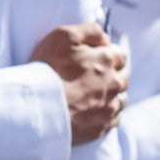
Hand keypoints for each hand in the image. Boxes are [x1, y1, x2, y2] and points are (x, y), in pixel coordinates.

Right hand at [30, 23, 128, 145]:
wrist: (38, 108)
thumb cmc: (48, 69)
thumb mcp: (63, 36)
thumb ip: (89, 31)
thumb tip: (104, 38)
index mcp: (107, 60)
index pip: (119, 54)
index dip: (107, 54)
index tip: (94, 58)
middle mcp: (114, 84)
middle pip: (122, 77)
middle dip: (111, 75)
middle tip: (90, 77)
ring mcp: (109, 107)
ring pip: (120, 99)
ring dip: (111, 95)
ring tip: (91, 96)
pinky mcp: (101, 128)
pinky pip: (113, 120)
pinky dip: (106, 115)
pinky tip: (91, 112)